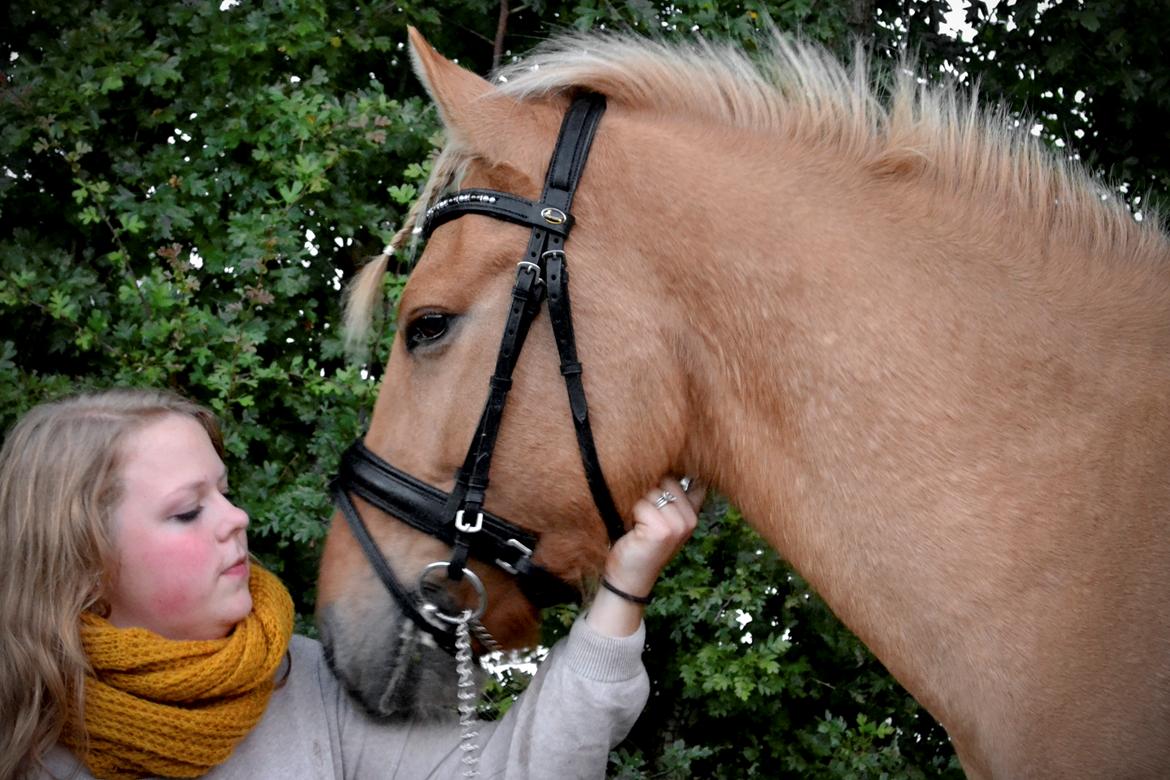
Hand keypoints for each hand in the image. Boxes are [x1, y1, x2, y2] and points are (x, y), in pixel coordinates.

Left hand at [586, 476, 703, 636]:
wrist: (627, 578)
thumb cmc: (637, 544)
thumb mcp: (657, 518)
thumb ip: (667, 495)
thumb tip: (664, 461)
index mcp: (692, 512)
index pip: (687, 477)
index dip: (669, 476)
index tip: (657, 481)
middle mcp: (691, 518)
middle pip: (665, 479)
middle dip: (646, 492)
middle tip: (640, 517)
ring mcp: (679, 524)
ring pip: (652, 490)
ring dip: (636, 503)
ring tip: (635, 523)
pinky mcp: (664, 529)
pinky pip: (641, 503)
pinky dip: (631, 513)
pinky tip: (632, 531)